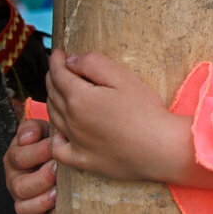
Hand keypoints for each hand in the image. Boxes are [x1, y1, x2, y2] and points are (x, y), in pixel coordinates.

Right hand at [3, 119, 55, 213]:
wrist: (63, 153)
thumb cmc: (54, 141)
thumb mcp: (45, 129)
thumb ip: (34, 128)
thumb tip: (28, 136)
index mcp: (18, 156)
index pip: (20, 157)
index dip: (37, 153)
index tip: (54, 148)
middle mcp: (16, 177)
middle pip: (20, 185)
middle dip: (41, 178)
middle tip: (58, 171)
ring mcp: (22, 197)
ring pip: (22, 206)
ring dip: (39, 202)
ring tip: (56, 194)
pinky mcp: (30, 212)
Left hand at [47, 49, 212, 189]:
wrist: (159, 148)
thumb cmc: (145, 111)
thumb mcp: (123, 78)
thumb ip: (94, 64)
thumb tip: (71, 61)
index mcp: (79, 98)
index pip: (59, 74)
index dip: (56, 61)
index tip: (59, 53)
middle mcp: (70, 120)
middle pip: (53, 94)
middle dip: (53, 78)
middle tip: (59, 69)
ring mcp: (74, 142)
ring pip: (54, 117)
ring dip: (54, 101)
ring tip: (60, 92)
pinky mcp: (82, 160)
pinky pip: (58, 148)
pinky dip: (55, 137)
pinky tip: (63, 131)